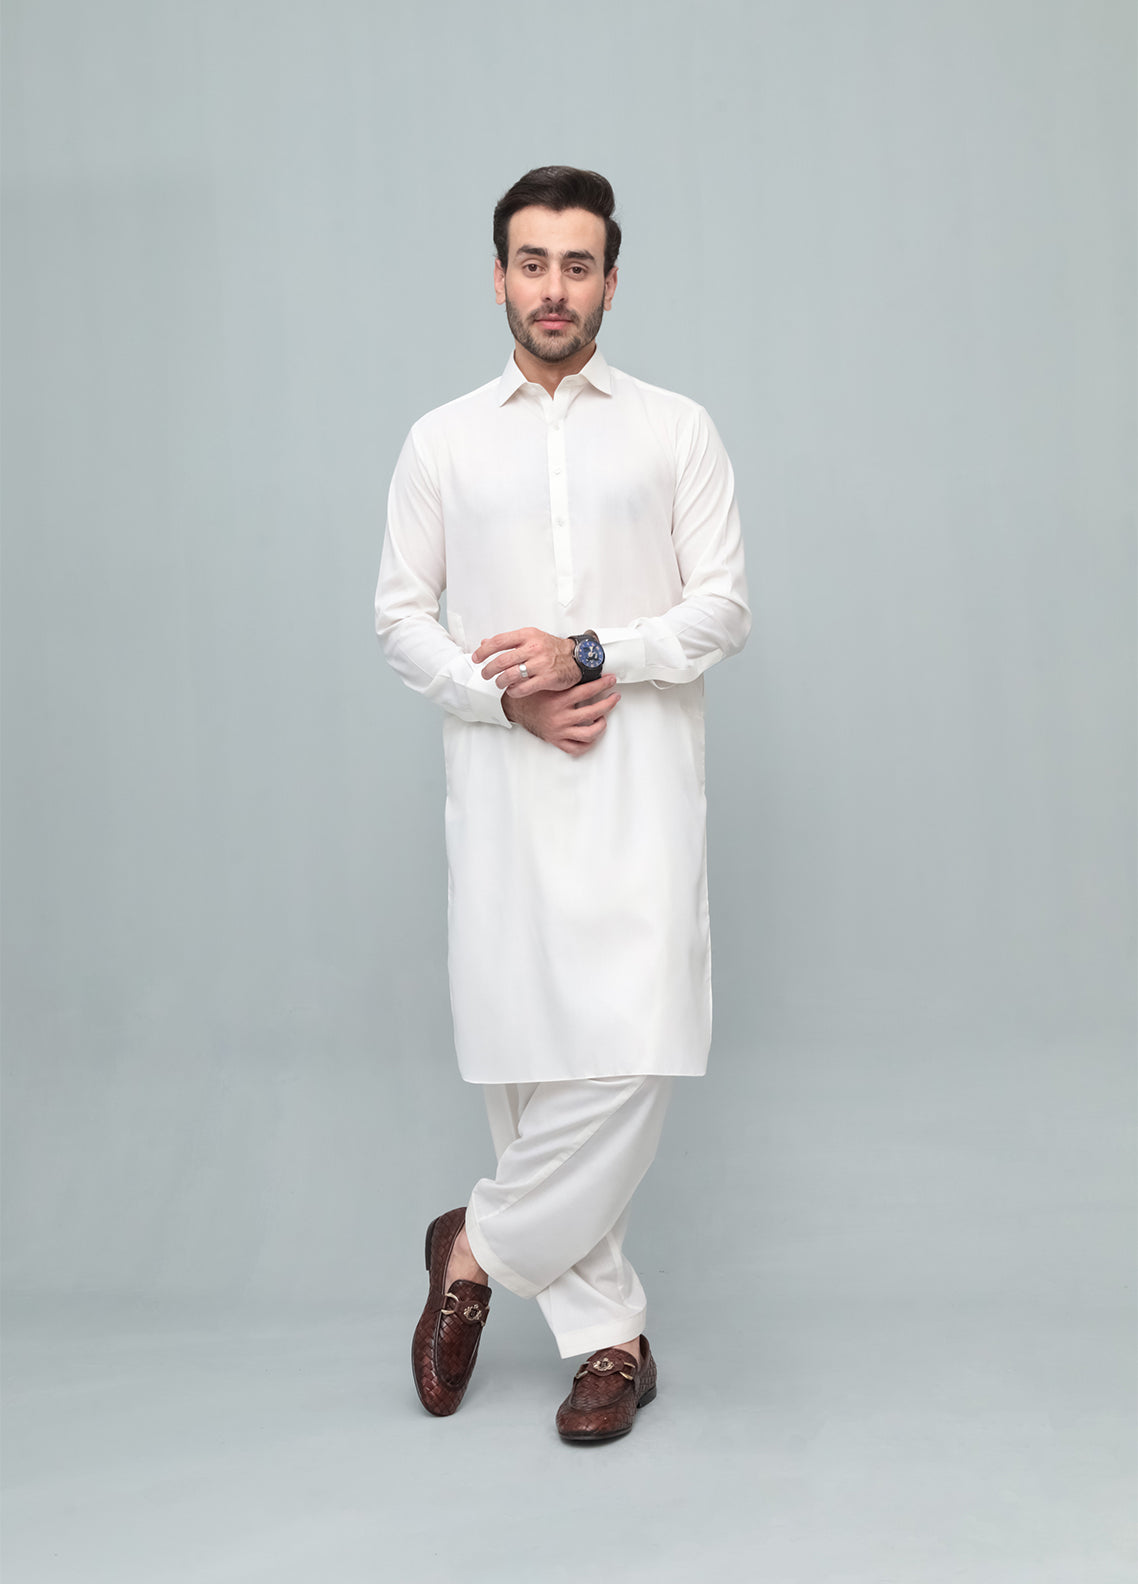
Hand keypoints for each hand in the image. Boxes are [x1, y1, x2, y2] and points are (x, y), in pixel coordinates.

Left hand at [473, 627, 579, 696]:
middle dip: (489, 670)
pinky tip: (512, 690)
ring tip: (499, 683)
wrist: (578, 657)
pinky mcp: (547, 679)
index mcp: (527, 635)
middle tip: (485, 674)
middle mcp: (533, 648)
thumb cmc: (552, 648)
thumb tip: (485, 643)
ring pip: (510, 675)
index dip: (484, 651)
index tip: (477, 658)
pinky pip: (523, 688)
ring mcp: (541, 664)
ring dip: (500, 681)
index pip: (499, 641)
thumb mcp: (531, 638)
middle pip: (502, 660)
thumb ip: (509, 641)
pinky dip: (513, 691)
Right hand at [502, 675, 619, 756]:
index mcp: (559, 700)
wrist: (514, 709)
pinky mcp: (556, 741)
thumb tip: (583, 667)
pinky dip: (587, 743)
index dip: (603, 684)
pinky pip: (577, 748)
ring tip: (603, 717)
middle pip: (594, 712)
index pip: (587, 691)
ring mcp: (560, 731)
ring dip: (601, 725)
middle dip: (608, 703)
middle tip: (614, 697)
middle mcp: (561, 717)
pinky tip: (591, 734)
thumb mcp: (546, 682)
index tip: (611, 679)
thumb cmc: (531, 694)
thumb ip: (563, 678)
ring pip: (589, 733)